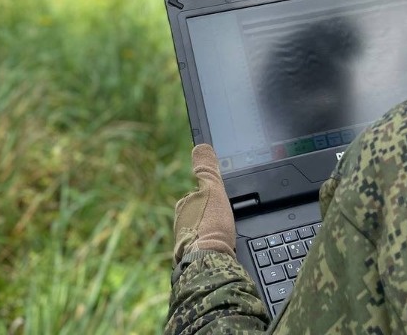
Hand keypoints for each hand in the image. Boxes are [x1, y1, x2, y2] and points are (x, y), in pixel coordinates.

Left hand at [173, 144, 234, 264]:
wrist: (210, 262)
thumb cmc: (211, 225)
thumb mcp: (213, 190)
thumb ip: (207, 169)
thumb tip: (201, 145)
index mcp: (183, 206)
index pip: (199, 196)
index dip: (213, 199)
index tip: (222, 208)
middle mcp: (180, 224)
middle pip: (200, 215)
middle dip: (212, 218)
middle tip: (226, 223)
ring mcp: (184, 243)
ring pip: (202, 232)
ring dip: (212, 234)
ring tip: (225, 237)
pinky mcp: (191, 260)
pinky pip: (204, 248)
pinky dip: (212, 248)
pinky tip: (221, 250)